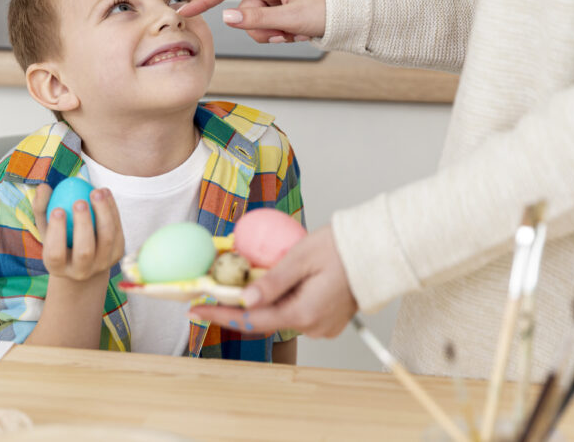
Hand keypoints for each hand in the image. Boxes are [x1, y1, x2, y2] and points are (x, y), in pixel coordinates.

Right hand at [32, 183, 124, 282]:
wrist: (83, 259)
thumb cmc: (58, 236)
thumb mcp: (45, 225)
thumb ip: (41, 207)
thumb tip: (44, 187)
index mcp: (57, 267)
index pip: (55, 254)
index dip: (56, 233)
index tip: (58, 209)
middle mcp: (81, 271)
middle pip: (84, 251)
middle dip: (83, 225)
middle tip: (79, 202)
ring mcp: (102, 264)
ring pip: (106, 239)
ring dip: (103, 213)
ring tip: (96, 191)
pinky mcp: (117, 255)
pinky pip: (117, 231)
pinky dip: (113, 210)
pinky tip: (105, 192)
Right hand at [177, 0, 326, 43]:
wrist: (353, 13)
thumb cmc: (329, 7)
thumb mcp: (291, 16)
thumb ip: (257, 19)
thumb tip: (228, 18)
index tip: (187, 10)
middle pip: (244, 12)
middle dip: (262, 28)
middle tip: (286, 31)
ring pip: (256, 23)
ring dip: (273, 33)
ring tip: (296, 31)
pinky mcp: (281, 8)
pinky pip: (268, 26)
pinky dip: (281, 34)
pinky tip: (298, 32)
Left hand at [188, 227, 357, 337]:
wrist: (376, 250)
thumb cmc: (342, 248)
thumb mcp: (301, 257)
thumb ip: (272, 280)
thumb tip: (245, 300)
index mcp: (304, 313)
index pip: (252, 319)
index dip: (221, 313)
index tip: (197, 308)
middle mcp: (313, 326)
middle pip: (263, 320)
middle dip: (237, 305)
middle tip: (212, 290)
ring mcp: (321, 326)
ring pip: (278, 316)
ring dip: (260, 301)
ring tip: (243, 280)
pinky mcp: (326, 320)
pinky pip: (294, 312)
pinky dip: (279, 301)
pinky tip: (272, 284)